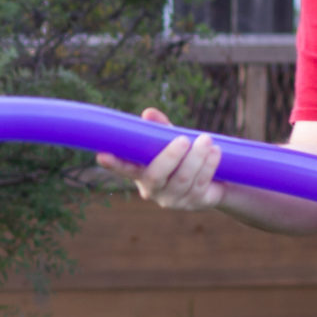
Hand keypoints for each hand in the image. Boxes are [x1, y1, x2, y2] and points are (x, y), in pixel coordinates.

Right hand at [95, 109, 225, 210]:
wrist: (215, 181)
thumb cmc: (185, 157)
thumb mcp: (171, 141)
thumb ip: (159, 129)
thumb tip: (148, 113)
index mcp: (141, 173)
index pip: (125, 170)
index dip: (114, 164)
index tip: (101, 155)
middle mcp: (153, 190)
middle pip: (156, 176)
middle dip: (170, 157)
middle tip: (184, 138)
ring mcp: (173, 200)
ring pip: (182, 179)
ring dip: (196, 158)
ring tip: (207, 139)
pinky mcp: (195, 203)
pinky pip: (200, 183)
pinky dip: (209, 165)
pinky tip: (215, 152)